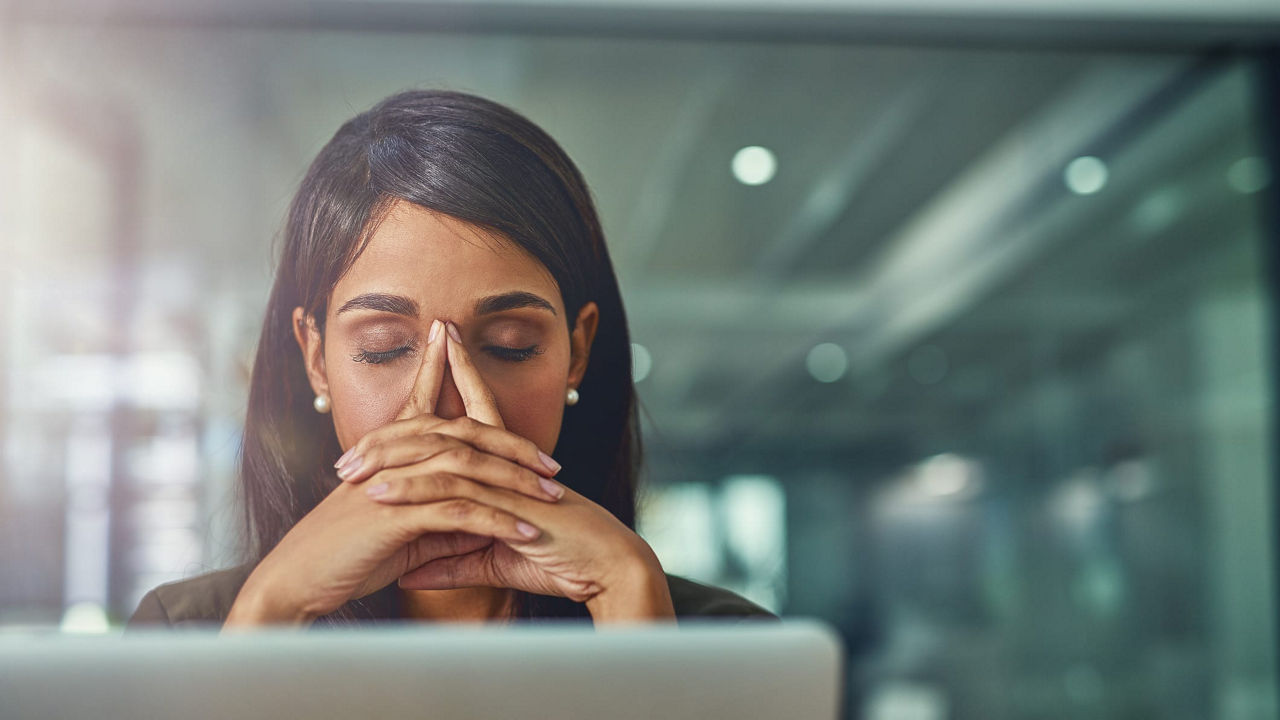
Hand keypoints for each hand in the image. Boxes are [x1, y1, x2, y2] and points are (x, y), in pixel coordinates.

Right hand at [223, 319, 563, 627]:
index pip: (430, 408)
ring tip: (553, 497)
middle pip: (464, 434)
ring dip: (516, 483)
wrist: (294, 582)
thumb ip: (439, 523)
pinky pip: (459, 512)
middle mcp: (392, 458)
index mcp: (388, 454)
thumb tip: (481, 525)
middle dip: (514, 447)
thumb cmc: (341, 558)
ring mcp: (393, 483)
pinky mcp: (396, 516)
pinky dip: (498, 521)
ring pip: (468, 468)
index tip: (494, 374)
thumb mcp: (399, 535)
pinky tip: (527, 532)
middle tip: (553, 464)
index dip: (456, 379)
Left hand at [344, 320, 674, 620]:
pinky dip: (415, 492)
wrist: (607, 570)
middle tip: (351, 446)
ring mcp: (506, 478)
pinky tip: (380, 495)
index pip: (473, 414)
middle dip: (396, 428)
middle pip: (444, 428)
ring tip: (349, 471)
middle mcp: (504, 463)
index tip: (429, 354)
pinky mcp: (509, 501)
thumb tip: (410, 572)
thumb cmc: (561, 562)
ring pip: (440, 456)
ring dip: (391, 461)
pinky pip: (454, 492)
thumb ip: (451, 561)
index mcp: (506, 467)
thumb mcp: (494, 561)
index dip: (451, 381)